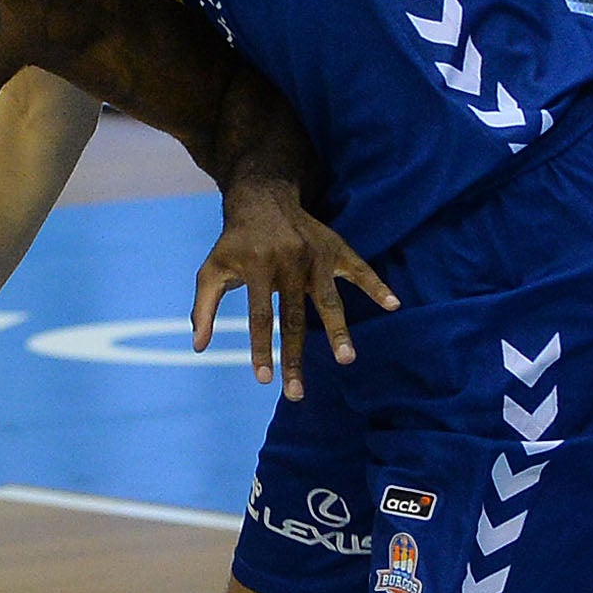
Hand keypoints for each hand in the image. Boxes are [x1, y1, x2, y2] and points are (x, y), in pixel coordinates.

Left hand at [190, 182, 397, 398]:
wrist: (264, 198)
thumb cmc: (235, 242)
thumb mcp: (212, 268)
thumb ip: (204, 306)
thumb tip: (199, 347)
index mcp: (257, 266)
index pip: (259, 315)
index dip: (260, 348)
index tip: (264, 380)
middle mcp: (288, 262)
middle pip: (294, 318)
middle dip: (294, 357)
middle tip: (296, 393)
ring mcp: (315, 255)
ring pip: (329, 299)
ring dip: (338, 331)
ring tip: (347, 359)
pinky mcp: (336, 248)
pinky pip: (360, 268)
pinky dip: (376, 285)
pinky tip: (393, 304)